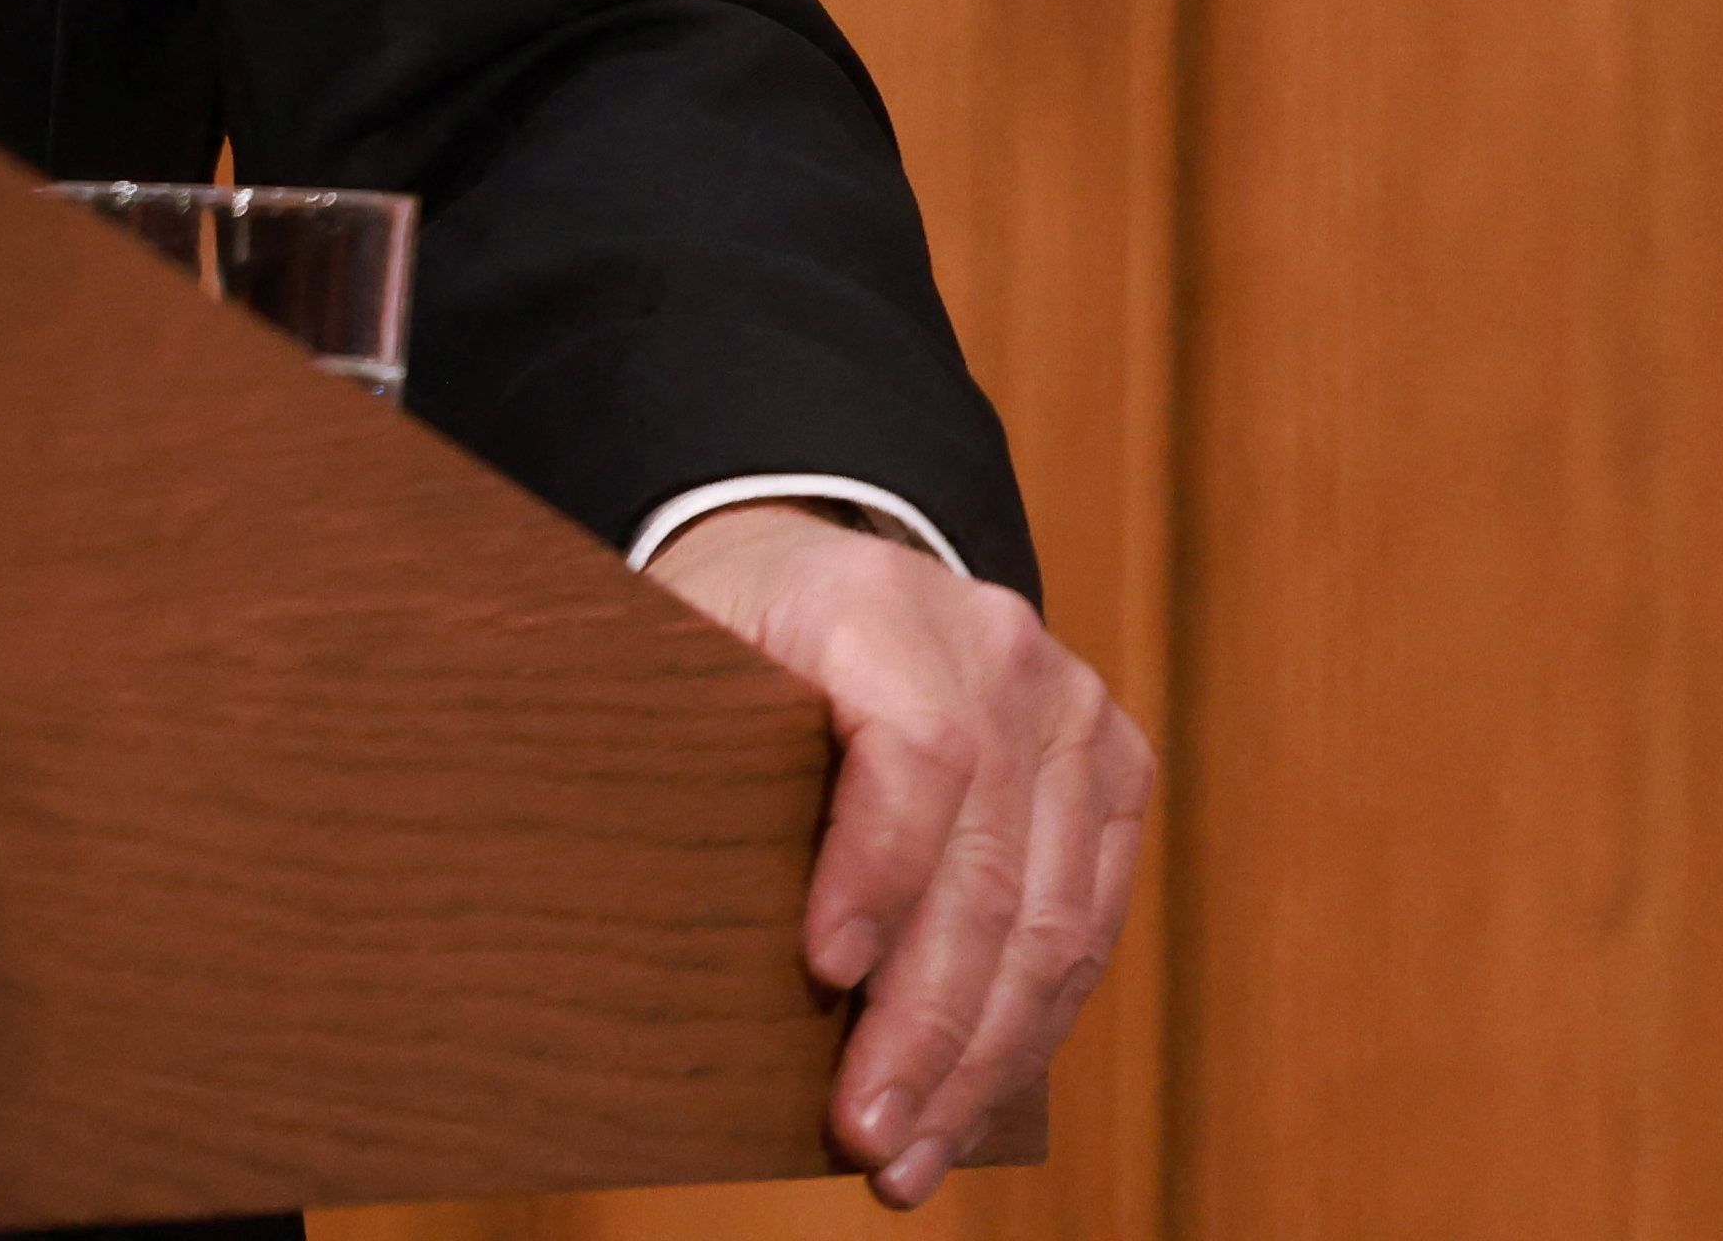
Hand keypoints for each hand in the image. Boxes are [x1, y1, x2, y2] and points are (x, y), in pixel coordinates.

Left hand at [639, 500, 1150, 1207]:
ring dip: (980, 1063)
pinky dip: (1028, 1030)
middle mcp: (995, 647)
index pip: (914, 749)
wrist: (822, 565)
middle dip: (925, 1027)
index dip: (876, 869)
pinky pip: (1086, 926)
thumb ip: (669, 738)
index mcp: (875, 601)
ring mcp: (1070, 708)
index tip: (821, 973)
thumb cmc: (725, 632)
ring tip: (908, 1158)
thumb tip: (609, 892)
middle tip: (863, 1139)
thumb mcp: (675, 650)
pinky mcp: (1113, 769)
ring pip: (1050, 923)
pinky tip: (966, 1105)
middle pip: (985, 867)